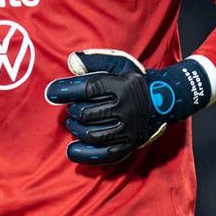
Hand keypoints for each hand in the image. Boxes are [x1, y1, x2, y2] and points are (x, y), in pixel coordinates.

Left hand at [45, 49, 169, 164]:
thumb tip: (71, 61)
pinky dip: (85, 154)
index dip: (66, 91)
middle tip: (72, 108)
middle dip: (73, 110)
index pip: (87, 89)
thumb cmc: (133, 81)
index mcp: (121, 86)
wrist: (164, 100)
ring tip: (73, 123)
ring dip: (76, 129)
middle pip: (87, 113)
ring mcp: (128, 129)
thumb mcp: (119, 63)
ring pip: (92, 134)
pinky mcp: (129, 144)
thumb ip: (95, 60)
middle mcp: (126, 108)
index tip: (51, 93)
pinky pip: (103, 154)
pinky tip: (72, 149)